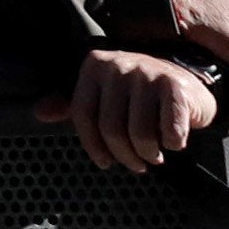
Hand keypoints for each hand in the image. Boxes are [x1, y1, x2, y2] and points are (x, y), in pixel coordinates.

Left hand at [43, 44, 219, 172]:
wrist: (189, 82)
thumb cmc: (140, 96)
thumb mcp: (104, 95)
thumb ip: (72, 104)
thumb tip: (39, 113)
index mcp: (95, 65)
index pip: (82, 114)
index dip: (92, 145)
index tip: (105, 161)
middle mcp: (118, 64)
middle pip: (111, 128)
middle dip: (125, 155)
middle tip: (137, 164)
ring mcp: (148, 72)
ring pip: (140, 133)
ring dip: (149, 154)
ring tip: (154, 154)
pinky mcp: (175, 86)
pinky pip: (169, 131)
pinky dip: (173, 144)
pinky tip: (174, 141)